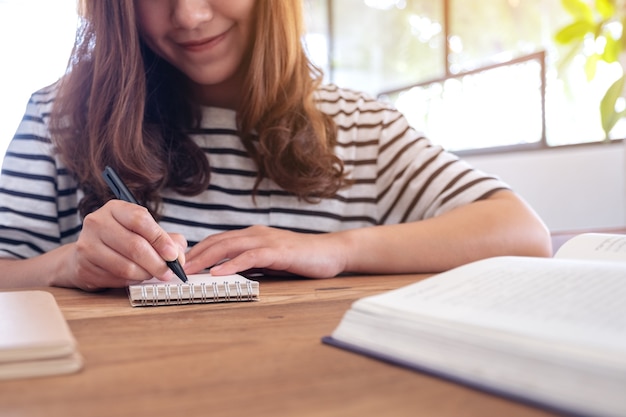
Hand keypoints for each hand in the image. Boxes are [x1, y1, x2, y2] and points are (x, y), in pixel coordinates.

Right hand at [67, 200, 186, 290]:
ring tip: (151, 274)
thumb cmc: (123, 240)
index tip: (173, 254)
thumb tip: (178, 256)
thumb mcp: (144, 231)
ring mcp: (87, 245)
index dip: (160, 239)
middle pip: (135, 246)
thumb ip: (167, 239)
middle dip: (157, 263)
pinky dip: (131, 282)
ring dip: (146, 275)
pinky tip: (134, 277)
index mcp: (115, 208)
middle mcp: (97, 223)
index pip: (140, 220)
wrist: (87, 255)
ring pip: (126, 267)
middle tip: (169, 272)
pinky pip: (116, 279)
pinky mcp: (84, 267)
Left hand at [184, 225, 347, 277]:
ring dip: (207, 258)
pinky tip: (219, 272)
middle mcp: (256, 234)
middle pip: (218, 241)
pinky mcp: (278, 251)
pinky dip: (232, 264)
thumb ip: (250, 263)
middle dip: (195, 254)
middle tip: (175, 267)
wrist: (331, 252)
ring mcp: (267, 241)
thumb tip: (226, 274)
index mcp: (252, 235)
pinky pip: (251, 257)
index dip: (198, 250)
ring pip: (229, 246)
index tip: (180, 264)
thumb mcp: (270, 261)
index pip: (218, 240)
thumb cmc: (301, 258)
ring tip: (190, 270)